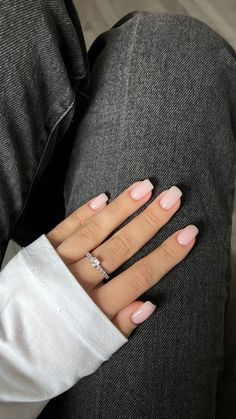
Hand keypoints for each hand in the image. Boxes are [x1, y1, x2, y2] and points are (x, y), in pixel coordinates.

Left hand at [47, 179, 198, 337]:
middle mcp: (79, 281)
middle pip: (122, 246)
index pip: (141, 276)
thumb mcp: (92, 349)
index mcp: (95, 307)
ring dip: (122, 208)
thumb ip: (120, 327)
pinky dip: (84, 213)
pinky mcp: (40, 253)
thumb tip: (149, 304)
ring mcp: (58, 264)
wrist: (9, 345)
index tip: (188, 234)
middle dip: (150, 221)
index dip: (167, 255)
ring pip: (96, 231)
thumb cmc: (55, 347)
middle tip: (173, 198)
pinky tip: (103, 198)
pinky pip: (65, 229)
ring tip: (145, 187)